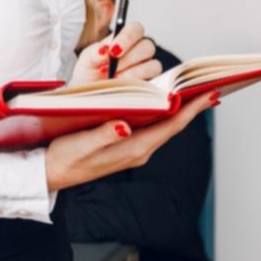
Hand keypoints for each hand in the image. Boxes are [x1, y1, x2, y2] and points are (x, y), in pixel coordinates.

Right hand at [45, 91, 217, 191]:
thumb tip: (125, 125)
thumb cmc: (63, 158)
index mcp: (133, 149)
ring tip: (195, 91)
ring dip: (180, 109)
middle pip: (173, 125)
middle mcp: (138, 151)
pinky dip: (164, 114)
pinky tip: (166, 104)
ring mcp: (133, 150)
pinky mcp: (125, 147)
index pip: (170, 126)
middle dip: (193, 106)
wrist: (49, 174)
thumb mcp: (81, 145)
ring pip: (164, 127)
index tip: (210, 93)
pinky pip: (153, 129)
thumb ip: (104, 135)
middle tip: (210, 85)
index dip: (191, 109)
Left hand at [70, 18, 159, 86]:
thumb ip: (94, 52)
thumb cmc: (90, 74)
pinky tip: (123, 86)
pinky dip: (136, 84)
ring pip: (153, 65)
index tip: (113, 50)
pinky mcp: (148, 84)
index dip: (127, 38)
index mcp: (124, 39)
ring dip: (133, 73)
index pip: (135, 29)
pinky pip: (153, 83)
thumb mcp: (86, 61)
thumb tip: (104, 49)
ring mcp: (145, 68)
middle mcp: (138, 51)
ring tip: (115, 78)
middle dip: (129, 58)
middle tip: (112, 68)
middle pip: (148, 46)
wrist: (89, 94)